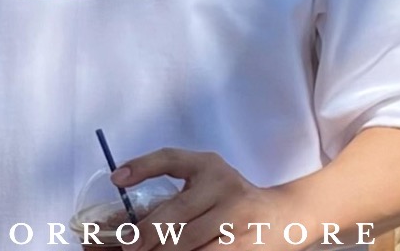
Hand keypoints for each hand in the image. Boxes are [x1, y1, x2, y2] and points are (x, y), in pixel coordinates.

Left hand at [111, 147, 290, 250]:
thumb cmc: (232, 198)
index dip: (142, 166)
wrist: (283, 217)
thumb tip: (126, 215)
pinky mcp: (243, 246)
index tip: (116, 178)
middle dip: (147, 233)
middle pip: (176, 211)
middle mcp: (222, 185)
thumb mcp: (206, 182)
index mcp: (208, 165)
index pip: (170, 158)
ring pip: (188, 242)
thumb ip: (175, 192)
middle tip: (129, 245)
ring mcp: (235, 217)